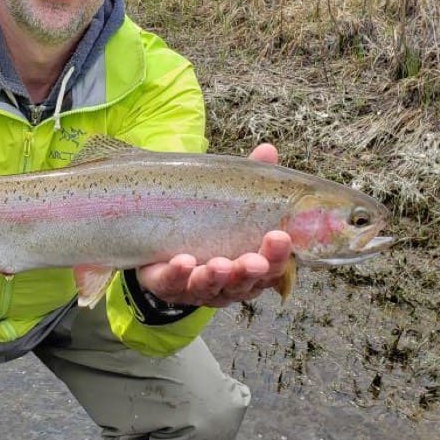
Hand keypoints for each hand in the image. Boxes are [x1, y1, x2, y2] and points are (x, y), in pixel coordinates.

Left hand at [135, 143, 293, 307]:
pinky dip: (178, 275)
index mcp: (249, 265)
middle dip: (249, 272)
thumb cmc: (205, 225)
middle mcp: (227, 284)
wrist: (159, 244)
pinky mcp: (168, 286)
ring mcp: (197, 289)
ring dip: (215, 278)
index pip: (272, 268)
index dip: (278, 257)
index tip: (280, 236)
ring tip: (218, 265)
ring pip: (210, 289)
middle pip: (244, 284)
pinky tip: (183, 263)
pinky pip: (172, 284)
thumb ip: (247, 181)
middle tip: (255, 261)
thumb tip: (268, 150)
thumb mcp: (227, 203)